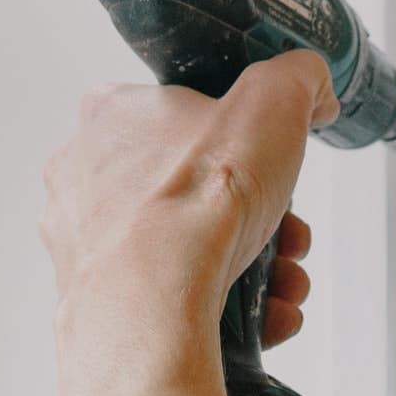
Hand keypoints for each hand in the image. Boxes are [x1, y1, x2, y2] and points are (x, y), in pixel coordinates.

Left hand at [40, 53, 329, 350]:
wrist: (154, 303)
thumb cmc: (194, 203)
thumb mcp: (272, 101)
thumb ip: (296, 79)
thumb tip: (309, 84)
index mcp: (113, 115)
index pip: (186, 118)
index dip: (244, 146)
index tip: (275, 172)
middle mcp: (86, 175)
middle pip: (194, 191)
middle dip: (258, 219)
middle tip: (289, 237)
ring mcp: (85, 241)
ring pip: (185, 250)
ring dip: (251, 267)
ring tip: (283, 284)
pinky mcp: (95, 299)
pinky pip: (170, 299)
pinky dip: (223, 309)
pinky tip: (262, 317)